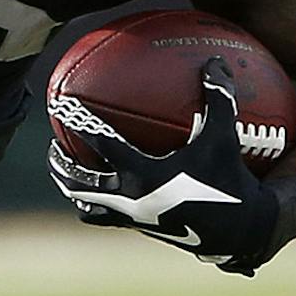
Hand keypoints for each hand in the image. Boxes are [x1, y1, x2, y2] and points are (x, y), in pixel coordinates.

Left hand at [47, 58, 286, 275]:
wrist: (242, 233)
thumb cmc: (231, 182)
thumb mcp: (224, 139)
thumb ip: (218, 100)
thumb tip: (214, 62)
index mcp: (143, 175)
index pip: (101, 145)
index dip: (80, 124)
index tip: (62, 106)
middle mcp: (130, 200)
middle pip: (79, 184)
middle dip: (61, 166)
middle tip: (53, 146)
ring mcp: (132, 218)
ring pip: (87, 206)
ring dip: (73, 190)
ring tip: (65, 173)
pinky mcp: (140, 229)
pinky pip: (108, 217)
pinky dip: (99, 203)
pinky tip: (104, 190)